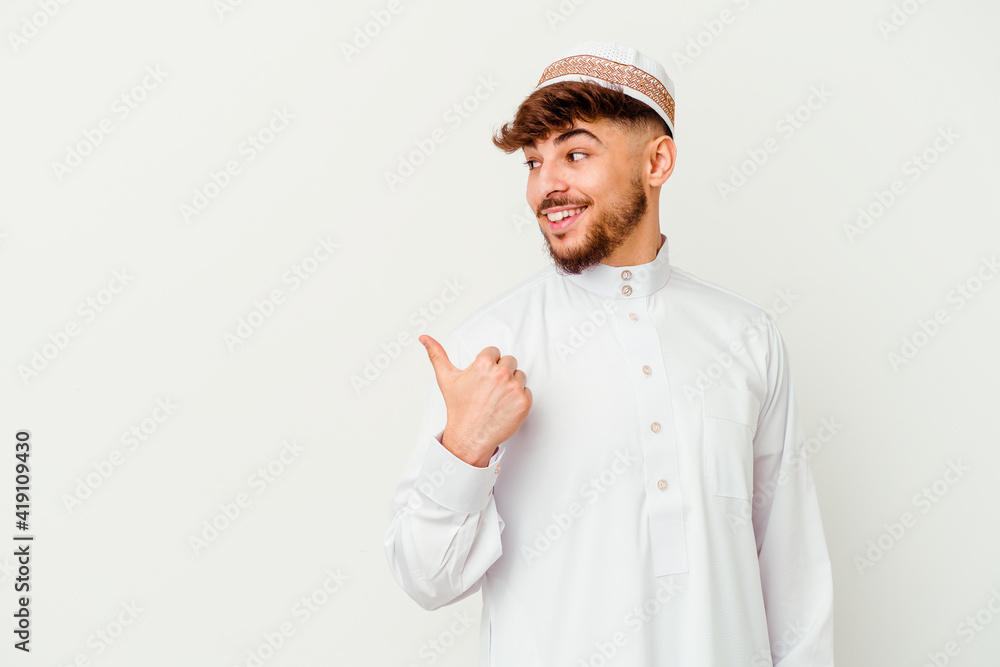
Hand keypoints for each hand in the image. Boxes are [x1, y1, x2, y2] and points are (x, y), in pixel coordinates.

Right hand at [420, 334, 531, 467]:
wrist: (470, 436)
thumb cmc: (459, 409)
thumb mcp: (446, 379)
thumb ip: (437, 354)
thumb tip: (425, 338)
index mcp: (484, 364)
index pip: (494, 352)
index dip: (487, 364)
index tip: (482, 377)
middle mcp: (501, 374)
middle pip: (509, 361)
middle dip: (500, 372)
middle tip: (489, 388)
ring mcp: (514, 388)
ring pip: (519, 376)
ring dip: (511, 384)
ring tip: (497, 397)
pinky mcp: (524, 402)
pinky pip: (527, 391)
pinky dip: (518, 398)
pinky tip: (505, 405)